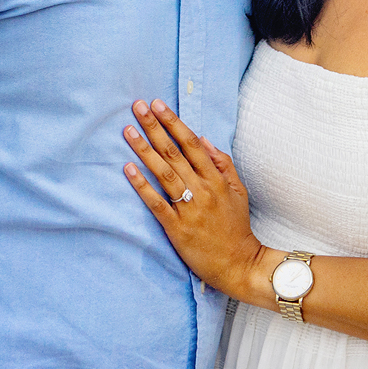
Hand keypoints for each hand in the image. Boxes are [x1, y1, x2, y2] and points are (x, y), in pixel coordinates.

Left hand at [124, 99, 267, 299]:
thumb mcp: (239, 191)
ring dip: (144, 150)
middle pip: (174, 152)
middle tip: (137, 107)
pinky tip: (128, 169)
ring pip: (164, 173)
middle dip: (154, 127)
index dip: (173, 122)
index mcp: (216, 179)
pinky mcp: (177, 228)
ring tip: (128, 131)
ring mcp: (189, 208)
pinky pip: (156, 203)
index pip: (191, 143)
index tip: (157, 105)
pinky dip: (142, 186)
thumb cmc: (236, 226)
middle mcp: (202, 189)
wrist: (238, 264)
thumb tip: (204, 139)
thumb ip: (223, 164)